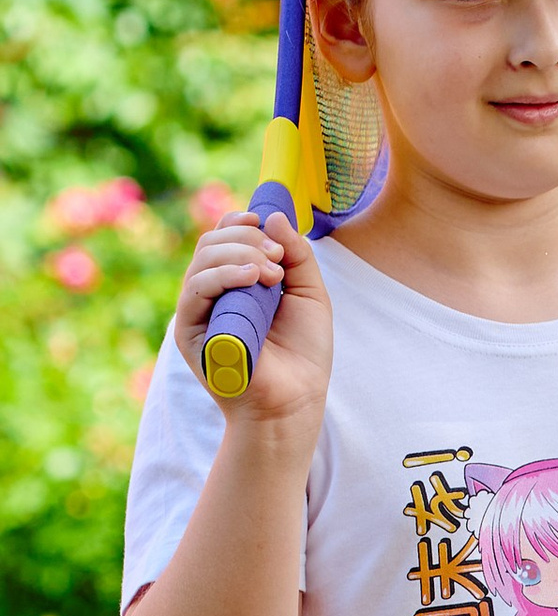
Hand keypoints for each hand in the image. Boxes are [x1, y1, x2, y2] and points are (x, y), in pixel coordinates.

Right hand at [175, 211, 332, 429]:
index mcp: (236, 282)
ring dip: (239, 253)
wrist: (294, 401)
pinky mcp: (189, 331)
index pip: (225, 236)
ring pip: (203, 260)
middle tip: (277, 259)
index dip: (241, 221)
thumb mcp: (309, 293)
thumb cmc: (303, 353)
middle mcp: (213, 293)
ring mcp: (199, 311)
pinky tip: (251, 278)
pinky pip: (195, 290)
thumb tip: (272, 214)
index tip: (265, 222)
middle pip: (212, 242)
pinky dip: (222, 275)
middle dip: (246, 237)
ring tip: (271, 272)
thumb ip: (296, 254)